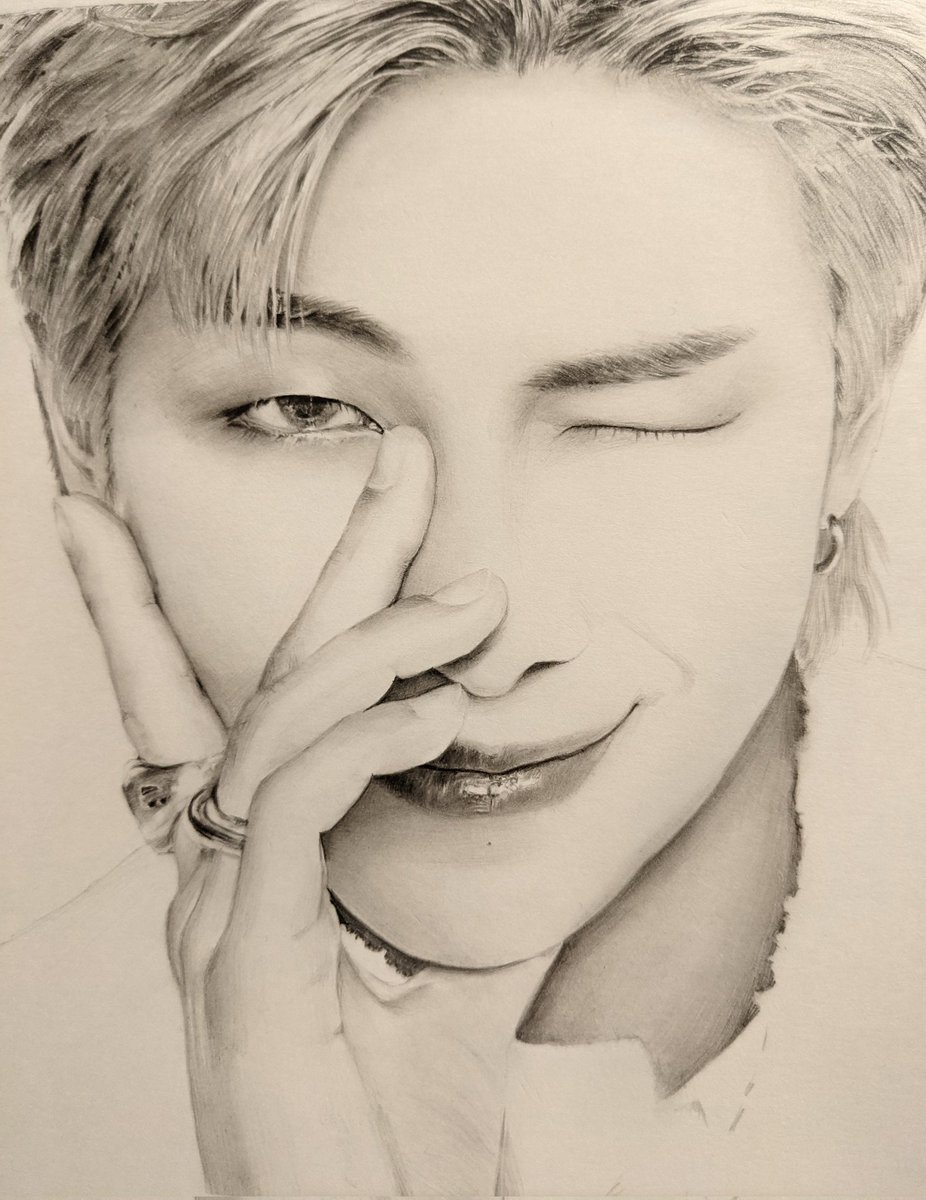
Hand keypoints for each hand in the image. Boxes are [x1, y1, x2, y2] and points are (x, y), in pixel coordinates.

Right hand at [54, 426, 522, 1195]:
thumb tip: (559, 800)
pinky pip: (292, 812)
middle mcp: (220, 879)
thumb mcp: (464, 977)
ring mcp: (221, 918)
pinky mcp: (242, 965)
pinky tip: (438, 714)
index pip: (217, 714)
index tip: (123, 521)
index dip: (158, 610)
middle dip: (332, 566)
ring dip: (377, 646)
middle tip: (403, 462)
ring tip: (476, 603)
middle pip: (263, 684)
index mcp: (258, 873)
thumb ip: (493, 886)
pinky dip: (363, 744)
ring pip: (275, 730)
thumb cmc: (402, 1133)